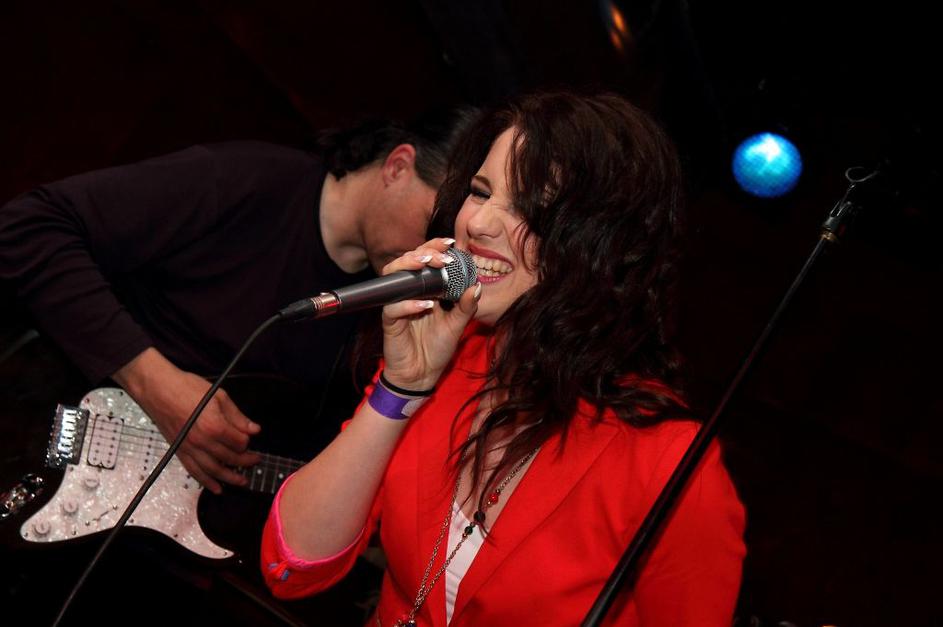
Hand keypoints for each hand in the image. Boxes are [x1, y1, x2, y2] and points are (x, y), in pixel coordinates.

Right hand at [113, 348, 260, 493]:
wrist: (157, 389)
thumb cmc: (185, 388)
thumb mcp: (219, 396)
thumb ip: (237, 416)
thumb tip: (254, 429)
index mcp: (214, 426)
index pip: (239, 442)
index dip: (248, 441)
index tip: (252, 437)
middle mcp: (201, 441)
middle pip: (229, 458)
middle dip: (245, 461)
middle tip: (255, 461)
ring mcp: (189, 448)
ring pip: (213, 470)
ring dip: (229, 478)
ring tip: (242, 481)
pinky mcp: (179, 451)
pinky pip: (194, 472)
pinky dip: (206, 482)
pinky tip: (217, 488)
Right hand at [379, 238, 480, 390]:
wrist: (422, 375)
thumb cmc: (436, 348)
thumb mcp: (457, 326)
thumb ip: (466, 306)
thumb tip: (477, 286)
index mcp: (425, 288)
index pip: (425, 259)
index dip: (435, 247)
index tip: (451, 243)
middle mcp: (408, 292)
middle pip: (407, 261)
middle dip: (423, 252)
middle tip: (440, 257)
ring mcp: (396, 305)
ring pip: (393, 276)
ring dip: (409, 267)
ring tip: (427, 265)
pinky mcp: (389, 321)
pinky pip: (392, 307)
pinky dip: (408, 304)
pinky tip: (426, 305)